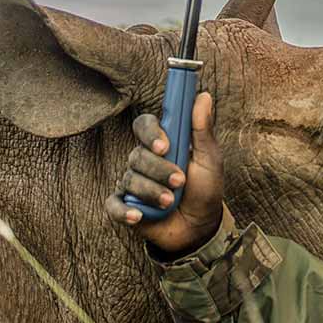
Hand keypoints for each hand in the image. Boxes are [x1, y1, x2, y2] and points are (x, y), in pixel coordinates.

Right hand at [104, 91, 224, 256]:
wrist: (200, 227)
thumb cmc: (205, 189)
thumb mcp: (209, 159)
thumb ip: (203, 129)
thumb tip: (203, 96)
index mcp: (162, 144)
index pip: (144, 126)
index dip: (150, 133)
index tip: (165, 146)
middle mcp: (143, 161)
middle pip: (137, 154)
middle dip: (159, 170)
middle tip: (180, 181)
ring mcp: (132, 184)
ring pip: (130, 179)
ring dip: (153, 192)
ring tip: (171, 202)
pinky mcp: (126, 208)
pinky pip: (114, 206)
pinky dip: (125, 211)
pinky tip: (139, 215)